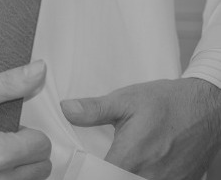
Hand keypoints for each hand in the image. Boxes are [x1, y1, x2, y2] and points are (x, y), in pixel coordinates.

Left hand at [61, 78, 220, 179]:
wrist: (207, 107)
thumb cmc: (167, 102)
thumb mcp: (126, 100)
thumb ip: (94, 109)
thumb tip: (67, 109)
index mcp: (131, 158)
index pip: (99, 178)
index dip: (87, 174)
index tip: (81, 168)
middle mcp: (150, 176)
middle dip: (106, 174)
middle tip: (101, 162)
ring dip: (125, 175)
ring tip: (121, 162)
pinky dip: (143, 176)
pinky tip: (139, 167)